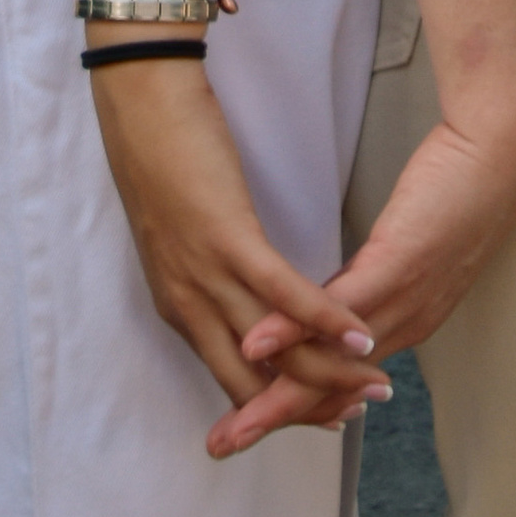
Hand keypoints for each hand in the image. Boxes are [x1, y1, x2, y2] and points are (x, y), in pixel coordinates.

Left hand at [87, 60, 392, 450]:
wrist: (141, 103)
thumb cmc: (161, 158)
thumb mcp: (180, 239)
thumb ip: (208, 279)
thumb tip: (244, 305)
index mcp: (179, 307)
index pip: (234, 380)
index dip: (280, 405)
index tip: (323, 413)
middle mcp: (189, 305)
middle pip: (254, 383)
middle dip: (309, 407)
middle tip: (359, 412)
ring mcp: (207, 275)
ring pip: (275, 350)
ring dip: (329, 374)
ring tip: (375, 383)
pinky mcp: (227, 239)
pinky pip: (284, 293)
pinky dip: (324, 320)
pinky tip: (358, 334)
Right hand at [209, 106, 515, 454]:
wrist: (499, 156)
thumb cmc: (456, 192)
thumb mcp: (406, 245)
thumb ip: (369, 279)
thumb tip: (334, 297)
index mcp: (404, 320)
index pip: (337, 376)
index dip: (292, 405)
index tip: (245, 427)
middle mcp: (404, 324)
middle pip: (327, 384)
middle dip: (271, 418)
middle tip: (222, 446)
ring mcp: (402, 298)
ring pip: (329, 359)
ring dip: (276, 392)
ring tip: (235, 419)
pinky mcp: (397, 264)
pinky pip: (337, 306)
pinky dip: (294, 329)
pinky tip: (258, 343)